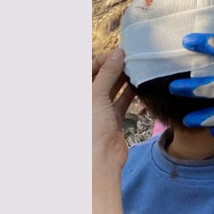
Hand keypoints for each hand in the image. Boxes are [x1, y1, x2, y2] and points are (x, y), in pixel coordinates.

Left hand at [92, 49, 135, 173]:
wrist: (99, 160)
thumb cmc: (89, 127)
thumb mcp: (96, 95)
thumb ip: (108, 73)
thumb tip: (119, 53)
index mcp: (75, 94)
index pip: (87, 69)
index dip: (102, 60)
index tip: (119, 54)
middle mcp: (84, 102)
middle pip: (99, 78)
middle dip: (114, 68)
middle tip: (131, 59)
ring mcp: (97, 111)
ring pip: (110, 89)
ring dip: (122, 79)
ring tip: (137, 68)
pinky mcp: (111, 120)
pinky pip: (120, 102)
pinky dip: (128, 93)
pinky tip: (139, 84)